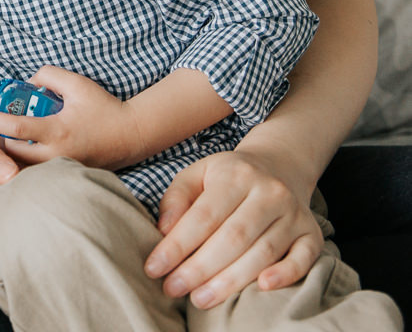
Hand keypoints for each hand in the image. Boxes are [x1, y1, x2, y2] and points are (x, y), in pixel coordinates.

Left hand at [0, 65, 142, 170]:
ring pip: (23, 168)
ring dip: (11, 155)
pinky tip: (25, 152)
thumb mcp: (76, 83)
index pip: (15, 129)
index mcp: (57, 131)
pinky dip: (27, 164)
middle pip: (12, 154)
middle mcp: (57, 155)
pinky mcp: (66, 177)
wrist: (132, 135)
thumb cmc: (104, 107)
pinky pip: (38, 174)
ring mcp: (62, 170)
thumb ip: (48, 75)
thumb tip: (27, 83)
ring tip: (8, 139)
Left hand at [144, 148, 322, 308]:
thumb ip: (176, 199)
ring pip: (263, 252)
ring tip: (200, 299)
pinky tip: (262, 288)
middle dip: (199, 268)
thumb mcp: (196, 174)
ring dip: (230, 281)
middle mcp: (270, 193)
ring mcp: (294, 214)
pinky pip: (304, 258)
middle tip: (174, 289)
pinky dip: (286, 274)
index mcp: (236, 175)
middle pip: (233, 238)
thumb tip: (164, 230)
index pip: (203, 216)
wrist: (278, 167)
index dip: (177, 245)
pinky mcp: (312, 233)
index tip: (154, 269)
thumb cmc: (226, 178)